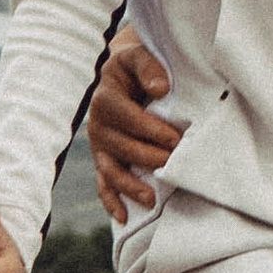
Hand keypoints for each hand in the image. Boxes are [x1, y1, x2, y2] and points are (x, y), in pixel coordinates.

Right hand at [86, 30, 183, 222]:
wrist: (124, 74)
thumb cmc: (137, 66)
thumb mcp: (139, 56)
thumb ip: (148, 67)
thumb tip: (160, 88)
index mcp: (106, 97)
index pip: (126, 116)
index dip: (150, 129)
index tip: (175, 139)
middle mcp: (97, 124)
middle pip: (120, 146)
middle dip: (148, 157)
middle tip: (173, 165)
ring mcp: (99, 145)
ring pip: (111, 169)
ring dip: (129, 186)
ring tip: (151, 198)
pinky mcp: (103, 159)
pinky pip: (103, 183)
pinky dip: (111, 200)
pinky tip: (123, 216)